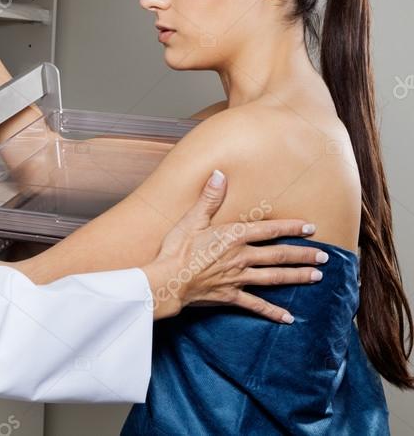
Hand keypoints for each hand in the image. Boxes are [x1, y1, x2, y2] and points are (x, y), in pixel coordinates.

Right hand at [140, 170, 326, 322]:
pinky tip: (288, 318)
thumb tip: (219, 174)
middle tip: (324, 257)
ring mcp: (238, 278)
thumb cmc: (176, 249)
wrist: (167, 280)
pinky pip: (256, 305)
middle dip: (303, 255)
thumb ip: (208, 198)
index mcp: (233, 236)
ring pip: (274, 277)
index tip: (311, 228)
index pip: (269, 230)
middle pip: (279, 255)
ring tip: (316, 277)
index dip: (291, 228)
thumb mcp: (191, 219)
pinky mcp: (231, 295)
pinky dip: (273, 312)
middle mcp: (241, 256)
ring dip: (297, 277)